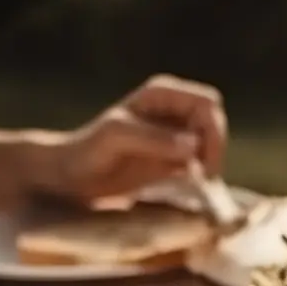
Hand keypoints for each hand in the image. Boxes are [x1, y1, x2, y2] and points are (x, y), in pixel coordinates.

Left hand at [37, 75, 227, 204]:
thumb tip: (193, 146)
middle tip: (202, 179)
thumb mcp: (116, 137)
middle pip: (215, 125)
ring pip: (213, 146)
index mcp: (163, 94)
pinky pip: (203, 165)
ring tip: (194, 187)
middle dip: (214, 151)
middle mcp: (174, 110)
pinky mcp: (175, 160)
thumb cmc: (87, 150)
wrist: (71, 178)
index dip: (211, 130)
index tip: (199, 161)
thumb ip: (153, 138)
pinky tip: (187, 191)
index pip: (207, 104)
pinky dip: (202, 179)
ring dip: (210, 167)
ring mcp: (176, 135)